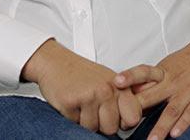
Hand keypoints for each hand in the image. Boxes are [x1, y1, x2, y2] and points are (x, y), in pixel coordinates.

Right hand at [22, 39, 142, 133]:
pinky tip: (72, 103)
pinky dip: (72, 117)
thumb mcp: (109, 81)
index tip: (115, 117)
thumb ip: (121, 100)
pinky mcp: (71, 102)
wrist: (56, 62)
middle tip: (92, 108)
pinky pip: (76, 124)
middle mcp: (107, 91)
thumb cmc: (82, 74)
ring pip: (92, 128)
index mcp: (120, 86)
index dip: (123, 122)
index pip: (133, 118)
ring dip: (85, 120)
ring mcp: (89, 96)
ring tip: (81, 103)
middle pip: (111, 128)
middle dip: (101, 124)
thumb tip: (129, 124)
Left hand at [113, 37, 189, 139]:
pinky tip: (175, 134)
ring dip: (160, 127)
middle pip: (152, 95)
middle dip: (137, 110)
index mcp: (163, 72)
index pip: (143, 73)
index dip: (130, 77)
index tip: (116, 82)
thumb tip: (131, 93)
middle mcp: (173, 81)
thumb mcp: (169, 65)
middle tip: (124, 124)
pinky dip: (183, 123)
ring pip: (172, 110)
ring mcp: (188, 90)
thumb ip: (152, 80)